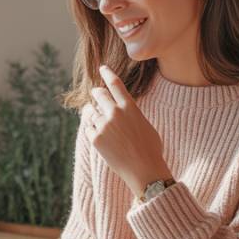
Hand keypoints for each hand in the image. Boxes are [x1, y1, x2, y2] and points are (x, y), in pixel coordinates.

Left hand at [85, 64, 172, 196]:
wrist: (145, 171)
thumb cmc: (150, 149)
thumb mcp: (145, 125)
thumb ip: (131, 113)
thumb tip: (121, 109)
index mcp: (130, 107)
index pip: (115, 84)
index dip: (107, 73)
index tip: (102, 68)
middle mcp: (115, 113)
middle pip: (98, 94)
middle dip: (96, 94)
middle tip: (96, 95)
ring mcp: (104, 125)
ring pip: (91, 112)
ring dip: (94, 114)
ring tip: (102, 123)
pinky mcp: (96, 139)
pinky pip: (88, 128)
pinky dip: (92, 130)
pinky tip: (100, 136)